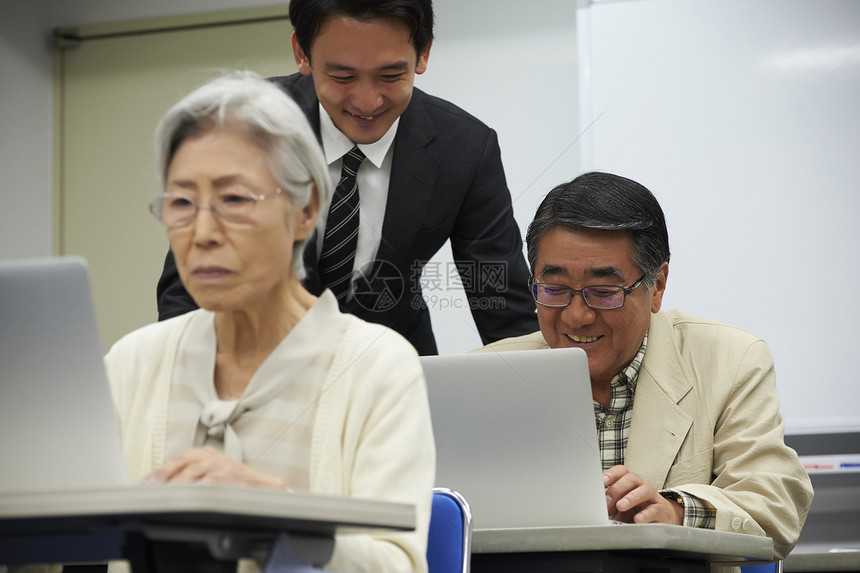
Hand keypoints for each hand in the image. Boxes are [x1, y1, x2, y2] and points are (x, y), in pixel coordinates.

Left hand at [142, 446, 283, 488]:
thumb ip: (189, 475)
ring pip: (193, 473)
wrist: (265, 486)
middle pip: (181, 464)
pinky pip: (209, 483)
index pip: (176, 460)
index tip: (145, 483)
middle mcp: (210, 456)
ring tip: (163, 493)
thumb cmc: (234, 481)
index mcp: (203, 453)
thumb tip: (161, 487)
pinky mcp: (230, 477)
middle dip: (164, 476)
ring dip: (177, 484)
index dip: (159, 472)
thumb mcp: (211, 472)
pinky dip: (196, 489)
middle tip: (150, 488)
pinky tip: (186, 496)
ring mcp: (220, 466)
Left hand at [603, 465, 683, 524]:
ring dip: (631, 498)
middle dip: (617, 489)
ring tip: (621, 506)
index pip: (621, 471)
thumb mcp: (619, 505)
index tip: (601, 481)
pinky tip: (637, 519)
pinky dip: (646, 514)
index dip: (611, 474)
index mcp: (629, 481)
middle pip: (630, 479)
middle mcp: (641, 485)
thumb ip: (609, 503)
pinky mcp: (661, 510)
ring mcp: (652, 496)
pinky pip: (654, 510)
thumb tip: (593, 507)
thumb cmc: (635, 511)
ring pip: (644, 491)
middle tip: (607, 501)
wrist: (660, 519)